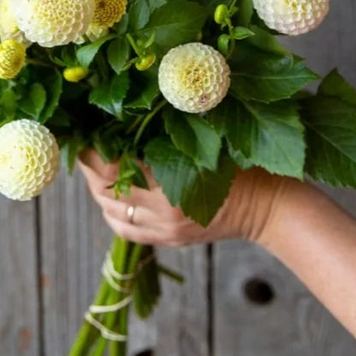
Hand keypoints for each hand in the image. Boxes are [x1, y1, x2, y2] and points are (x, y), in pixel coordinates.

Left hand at [79, 149, 290, 246]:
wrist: (271, 207)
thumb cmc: (245, 166)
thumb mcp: (210, 141)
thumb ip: (171, 134)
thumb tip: (130, 114)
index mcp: (172, 189)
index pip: (115, 169)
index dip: (94, 151)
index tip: (84, 132)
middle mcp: (163, 215)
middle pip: (108, 191)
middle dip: (91, 166)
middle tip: (84, 143)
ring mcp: (164, 232)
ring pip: (112, 211)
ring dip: (98, 188)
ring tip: (94, 164)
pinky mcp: (168, 240)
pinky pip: (125, 231)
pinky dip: (111, 212)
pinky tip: (109, 196)